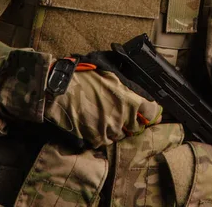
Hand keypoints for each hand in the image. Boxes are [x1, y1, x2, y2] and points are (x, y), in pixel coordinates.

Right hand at [44, 67, 162, 148]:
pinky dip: (102, 134)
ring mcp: (109, 130)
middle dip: (132, 120)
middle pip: (137, 126)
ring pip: (121, 134)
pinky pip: (106, 140)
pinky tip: (95, 123)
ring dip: (117, 128)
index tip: (148, 110)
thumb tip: (137, 86)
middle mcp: (123, 117)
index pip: (151, 111)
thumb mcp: (111, 71)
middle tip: (122, 112)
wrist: (60, 90)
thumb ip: (127, 82)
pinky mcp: (96, 139)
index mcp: (130, 99)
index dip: (150, 110)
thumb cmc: (85, 76)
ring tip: (105, 116)